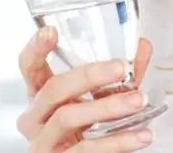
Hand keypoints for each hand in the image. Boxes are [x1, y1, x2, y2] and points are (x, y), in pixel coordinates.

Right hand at [17, 26, 154, 151]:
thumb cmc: (84, 125)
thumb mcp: (95, 97)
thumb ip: (118, 74)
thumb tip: (143, 46)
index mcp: (39, 94)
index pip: (29, 67)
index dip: (35, 48)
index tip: (50, 30)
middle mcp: (34, 117)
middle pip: (54, 88)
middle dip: (89, 75)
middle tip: (121, 67)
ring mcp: (43, 143)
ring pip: (68, 117)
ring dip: (108, 107)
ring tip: (139, 100)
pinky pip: (86, 150)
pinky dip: (118, 141)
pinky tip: (142, 135)